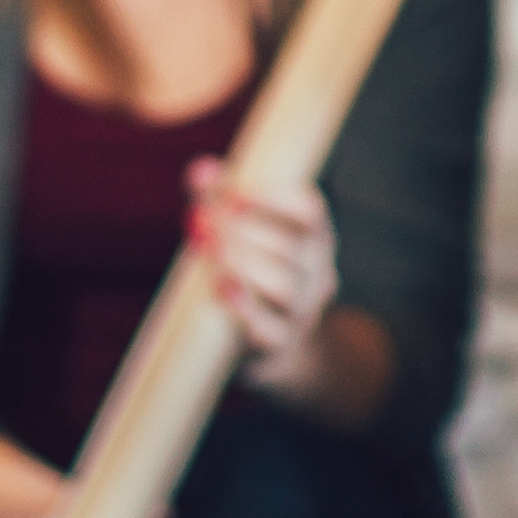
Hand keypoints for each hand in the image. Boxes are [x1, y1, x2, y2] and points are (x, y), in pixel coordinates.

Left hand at [188, 163, 338, 388]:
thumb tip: (200, 170)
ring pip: (283, 286)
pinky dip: (245, 307)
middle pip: (289, 247)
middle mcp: (317, 274)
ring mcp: (303, 312)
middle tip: (203, 217)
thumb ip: (222, 201)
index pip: (310, 211)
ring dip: (242, 262)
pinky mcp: (281, 344)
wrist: (280, 347)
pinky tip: (221, 286)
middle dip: (243, 229)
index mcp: (315, 240)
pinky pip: (269, 329)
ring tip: (207, 246)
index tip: (236, 193)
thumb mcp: (249, 236)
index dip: (275, 199)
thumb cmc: (258, 276)